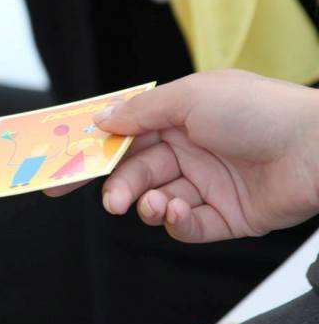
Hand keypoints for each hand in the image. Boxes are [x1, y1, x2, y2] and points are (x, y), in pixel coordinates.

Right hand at [46, 70, 318, 241]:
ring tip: (155, 204)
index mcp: (178, 119)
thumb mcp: (190, 98)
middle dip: (118, 187)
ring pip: (157, 201)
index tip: (66, 166)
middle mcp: (188, 151)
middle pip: (136, 173)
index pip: (126, 136)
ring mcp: (205, 185)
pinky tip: (180, 210)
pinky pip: (186, 226)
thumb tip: (101, 118)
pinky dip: (176, 222)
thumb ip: (140, 111)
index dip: (96, 151)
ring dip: (148, 205)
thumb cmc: (257, 111)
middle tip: (108, 201)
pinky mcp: (223, 217)